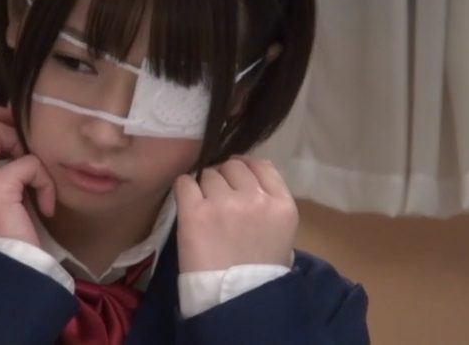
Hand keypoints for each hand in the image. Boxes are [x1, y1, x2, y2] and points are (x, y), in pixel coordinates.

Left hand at [174, 155, 297, 272]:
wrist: (236, 302)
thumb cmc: (261, 274)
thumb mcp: (283, 236)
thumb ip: (271, 205)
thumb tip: (251, 182)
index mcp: (282, 204)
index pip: (261, 165)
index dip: (245, 168)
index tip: (236, 179)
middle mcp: (255, 198)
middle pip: (233, 166)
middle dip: (224, 178)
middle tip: (218, 199)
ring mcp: (224, 203)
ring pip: (208, 174)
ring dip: (204, 186)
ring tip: (204, 209)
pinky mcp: (195, 212)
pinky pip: (185, 183)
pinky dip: (185, 190)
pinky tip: (189, 206)